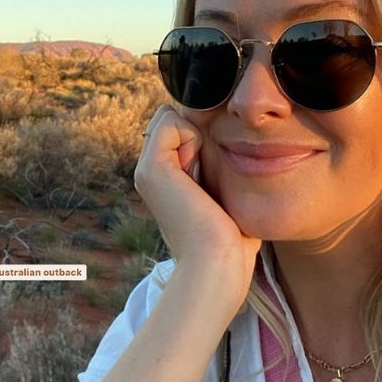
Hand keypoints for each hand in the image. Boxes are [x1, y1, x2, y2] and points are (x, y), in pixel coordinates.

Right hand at [134, 105, 261, 304]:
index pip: (180, 127)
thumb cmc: (231, 240)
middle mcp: (151, 172)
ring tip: (204, 182)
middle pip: (175, 118)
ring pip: (172, 117)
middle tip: (209, 180)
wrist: (216, 265)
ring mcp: (147, 170)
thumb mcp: (225, 195)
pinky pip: (170, 121)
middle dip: (200, 133)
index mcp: (165, 178)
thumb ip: (219, 170)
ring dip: (198, 138)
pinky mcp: (151, 169)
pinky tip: (198, 176)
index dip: (203, 137)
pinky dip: (193, 138)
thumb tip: (235, 146)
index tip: (216, 175)